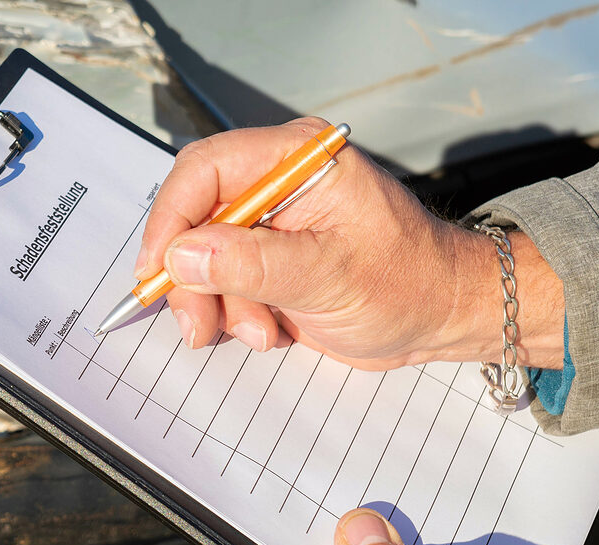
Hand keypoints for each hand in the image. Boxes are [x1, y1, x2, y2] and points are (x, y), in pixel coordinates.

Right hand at [137, 118, 563, 369]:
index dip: (170, 220)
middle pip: (192, 218)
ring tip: (261, 331)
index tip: (158, 271)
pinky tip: (269, 327)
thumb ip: (253, 264)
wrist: (441, 317)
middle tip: (197, 324)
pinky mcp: (263, 258)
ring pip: (198, 259)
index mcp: (296, 159)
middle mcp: (275, 181)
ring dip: (216, 305)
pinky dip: (230, 314)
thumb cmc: (408, 284)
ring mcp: (267, 222)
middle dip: (190, 277)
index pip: (204, 170)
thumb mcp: (330, 275)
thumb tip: (182, 255)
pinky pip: (217, 283)